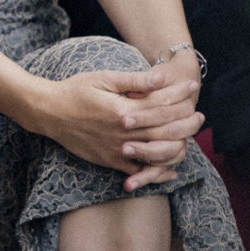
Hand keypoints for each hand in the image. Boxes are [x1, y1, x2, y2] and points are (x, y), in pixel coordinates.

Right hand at [31, 61, 201, 190]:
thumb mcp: (103, 78)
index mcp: (123, 110)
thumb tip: (161, 78)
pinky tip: (170, 168)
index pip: (160, 103)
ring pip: (156, 153)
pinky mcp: (109, 161)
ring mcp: (116, 149)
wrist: (49, 113)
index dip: (178, 95)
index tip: (191, 88)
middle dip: (186, 122)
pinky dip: (155, 172)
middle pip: (164, 130)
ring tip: (189, 138)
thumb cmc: (75, 91)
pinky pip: (137, 171)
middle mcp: (123, 133)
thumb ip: (134, 81)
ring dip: (177, 146)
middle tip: (200, 116)